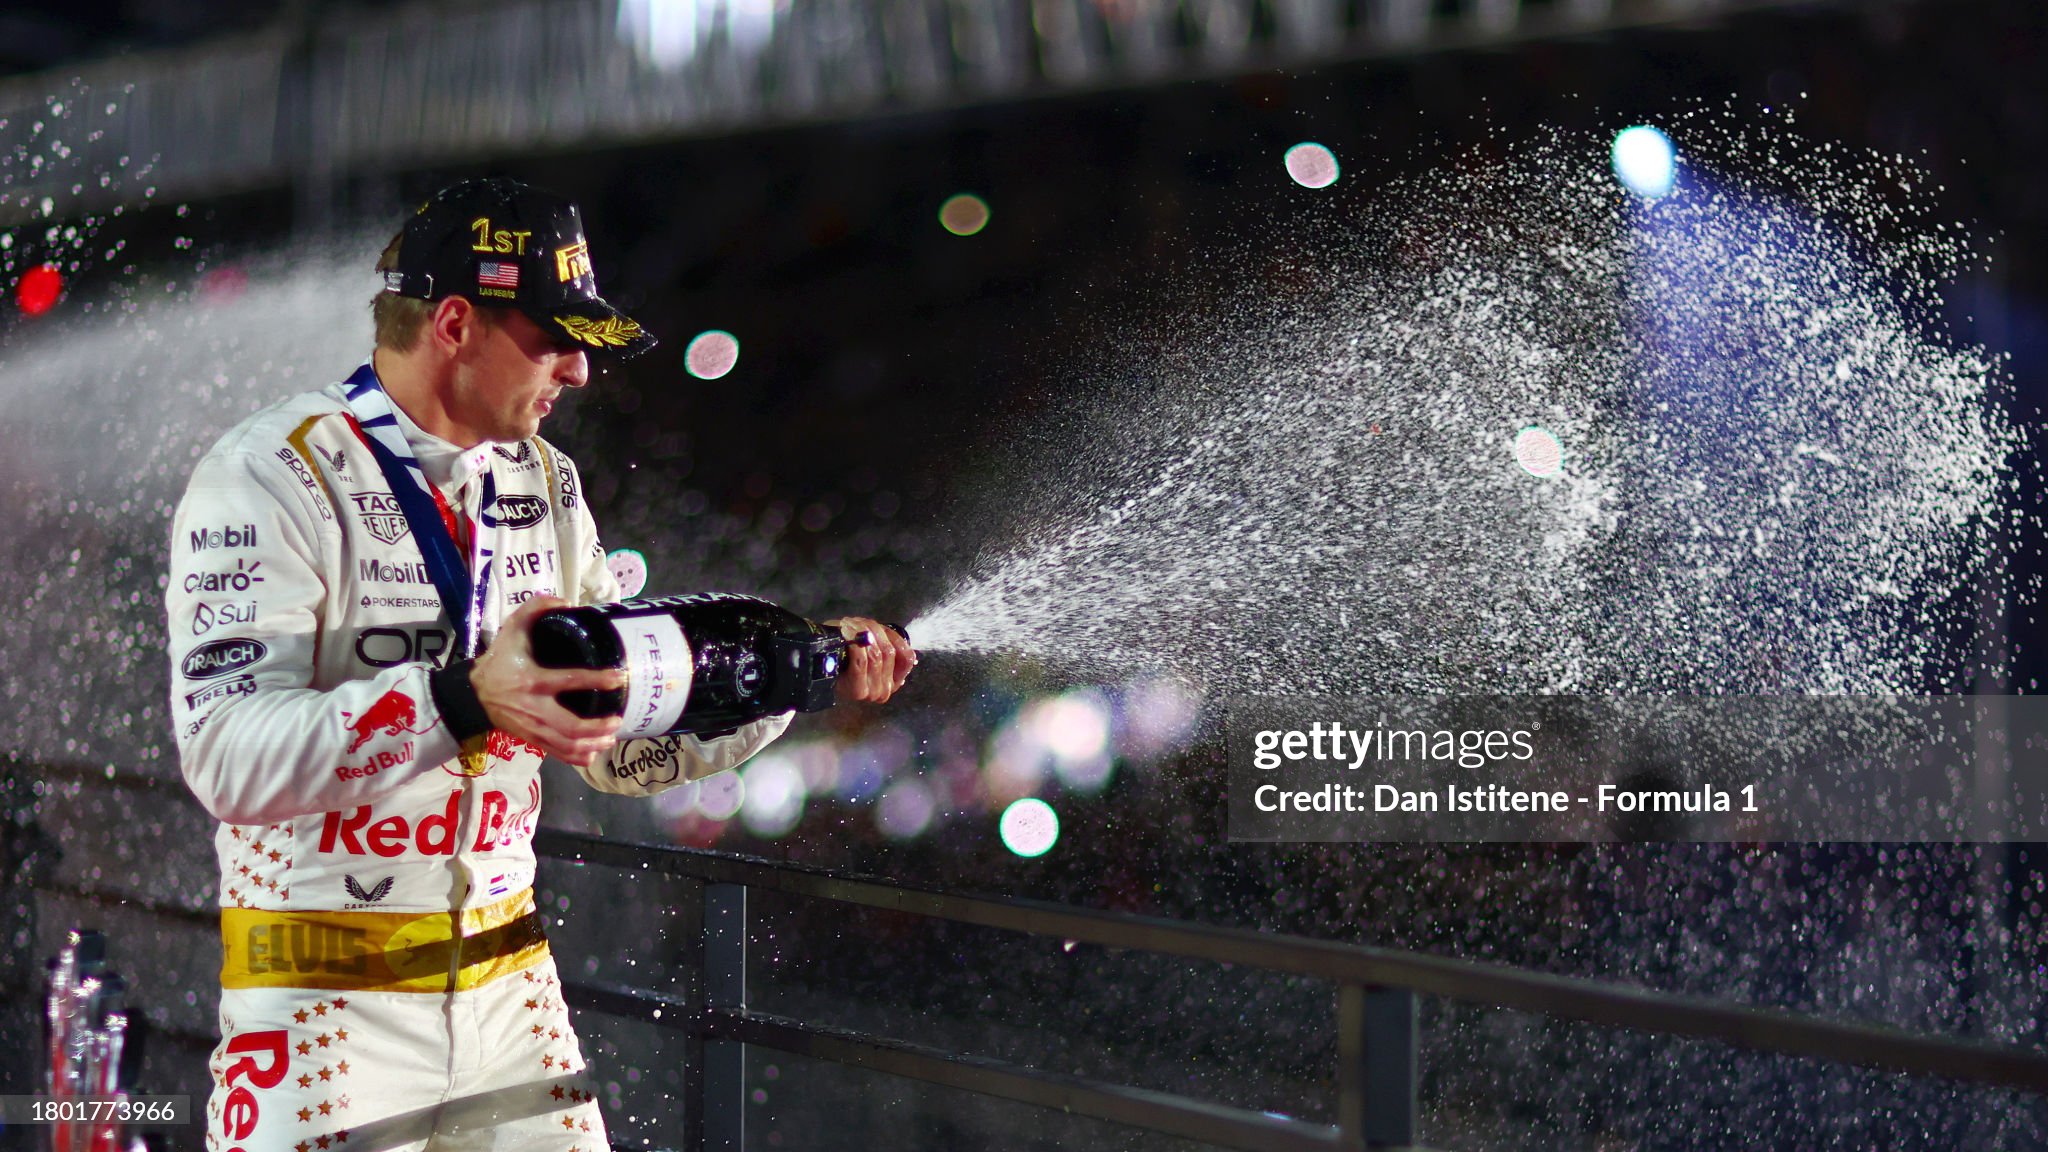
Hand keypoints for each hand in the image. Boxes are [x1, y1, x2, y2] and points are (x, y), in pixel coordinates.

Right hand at [471, 596, 627, 768]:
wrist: (473, 693)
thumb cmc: (498, 660)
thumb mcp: (511, 630)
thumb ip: (534, 609)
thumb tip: (565, 601)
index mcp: (534, 680)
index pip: (569, 680)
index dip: (596, 679)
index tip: (618, 677)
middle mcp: (535, 708)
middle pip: (571, 726)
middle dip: (597, 727)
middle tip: (617, 720)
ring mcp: (533, 727)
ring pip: (566, 745)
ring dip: (592, 744)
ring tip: (612, 737)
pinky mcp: (531, 739)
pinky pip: (556, 753)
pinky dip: (576, 756)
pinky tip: (593, 752)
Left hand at [826, 616, 915, 704]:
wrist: (820, 664)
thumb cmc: (847, 654)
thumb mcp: (874, 647)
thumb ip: (894, 648)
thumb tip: (911, 655)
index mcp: (893, 681)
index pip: (907, 658)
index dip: (896, 640)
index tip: (881, 632)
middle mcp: (885, 690)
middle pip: (888, 653)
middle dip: (874, 633)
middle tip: (859, 624)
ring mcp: (872, 692)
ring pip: (876, 655)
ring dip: (862, 635)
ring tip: (850, 627)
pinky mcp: (858, 690)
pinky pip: (862, 661)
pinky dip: (855, 644)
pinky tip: (847, 634)